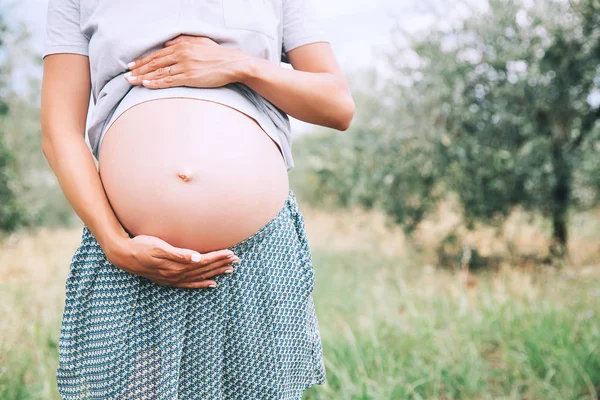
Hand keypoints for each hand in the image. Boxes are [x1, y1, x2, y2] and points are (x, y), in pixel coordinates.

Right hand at [106, 234, 239, 288]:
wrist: (123, 256)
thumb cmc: (141, 246)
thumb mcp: (159, 246)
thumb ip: (179, 253)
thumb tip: (198, 257)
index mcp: (177, 265)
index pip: (204, 261)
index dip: (218, 257)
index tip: (232, 253)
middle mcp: (177, 274)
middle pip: (205, 269)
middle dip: (222, 264)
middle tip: (237, 261)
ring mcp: (173, 279)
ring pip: (200, 276)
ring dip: (216, 273)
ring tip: (230, 270)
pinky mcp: (169, 280)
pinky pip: (190, 284)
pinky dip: (202, 284)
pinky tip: (212, 284)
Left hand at [123, 34, 251, 88]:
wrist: (232, 63)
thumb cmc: (217, 54)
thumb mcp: (199, 41)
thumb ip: (182, 41)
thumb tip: (168, 43)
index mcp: (181, 45)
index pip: (157, 54)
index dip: (143, 60)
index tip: (133, 65)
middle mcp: (180, 54)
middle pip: (154, 63)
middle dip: (139, 69)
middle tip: (127, 75)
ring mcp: (184, 66)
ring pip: (159, 72)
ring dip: (143, 77)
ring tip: (132, 81)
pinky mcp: (189, 77)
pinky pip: (169, 80)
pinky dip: (156, 82)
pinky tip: (146, 84)